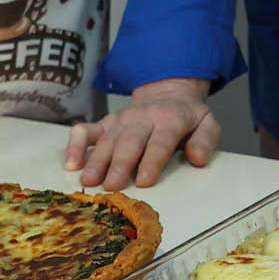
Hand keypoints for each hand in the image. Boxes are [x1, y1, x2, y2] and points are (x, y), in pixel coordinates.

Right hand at [65, 79, 217, 190]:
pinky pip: (86, 130)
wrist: (167, 93)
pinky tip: (70, 163)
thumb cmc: (187, 118)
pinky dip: (76, 145)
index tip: (143, 182)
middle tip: (112, 186)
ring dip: (97, 161)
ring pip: (107, 140)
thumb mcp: (207, 123)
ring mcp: (121, 120)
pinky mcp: (106, 123)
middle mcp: (143, 118)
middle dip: (120, 164)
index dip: (151, 161)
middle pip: (130, 141)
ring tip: (88, 181)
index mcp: (170, 119)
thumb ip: (206, 140)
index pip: (160, 141)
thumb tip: (197, 158)